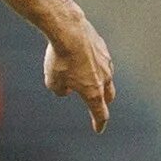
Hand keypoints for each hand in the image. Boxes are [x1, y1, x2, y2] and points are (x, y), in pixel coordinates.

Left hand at [43, 17, 115, 132]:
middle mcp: (105, 77)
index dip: (99, 122)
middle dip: (104, 102)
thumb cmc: (60, 59)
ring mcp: (106, 61)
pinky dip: (94, 64)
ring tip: (89, 81)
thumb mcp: (52, 81)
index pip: (100, 112)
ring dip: (99, 81)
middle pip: (108, 95)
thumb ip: (59, 90)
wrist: (69, 30)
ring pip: (106, 76)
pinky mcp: (103, 47)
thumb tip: (67, 89)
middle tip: (100, 106)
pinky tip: (85, 60)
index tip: (98, 129)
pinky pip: (100, 60)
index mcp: (93, 91)